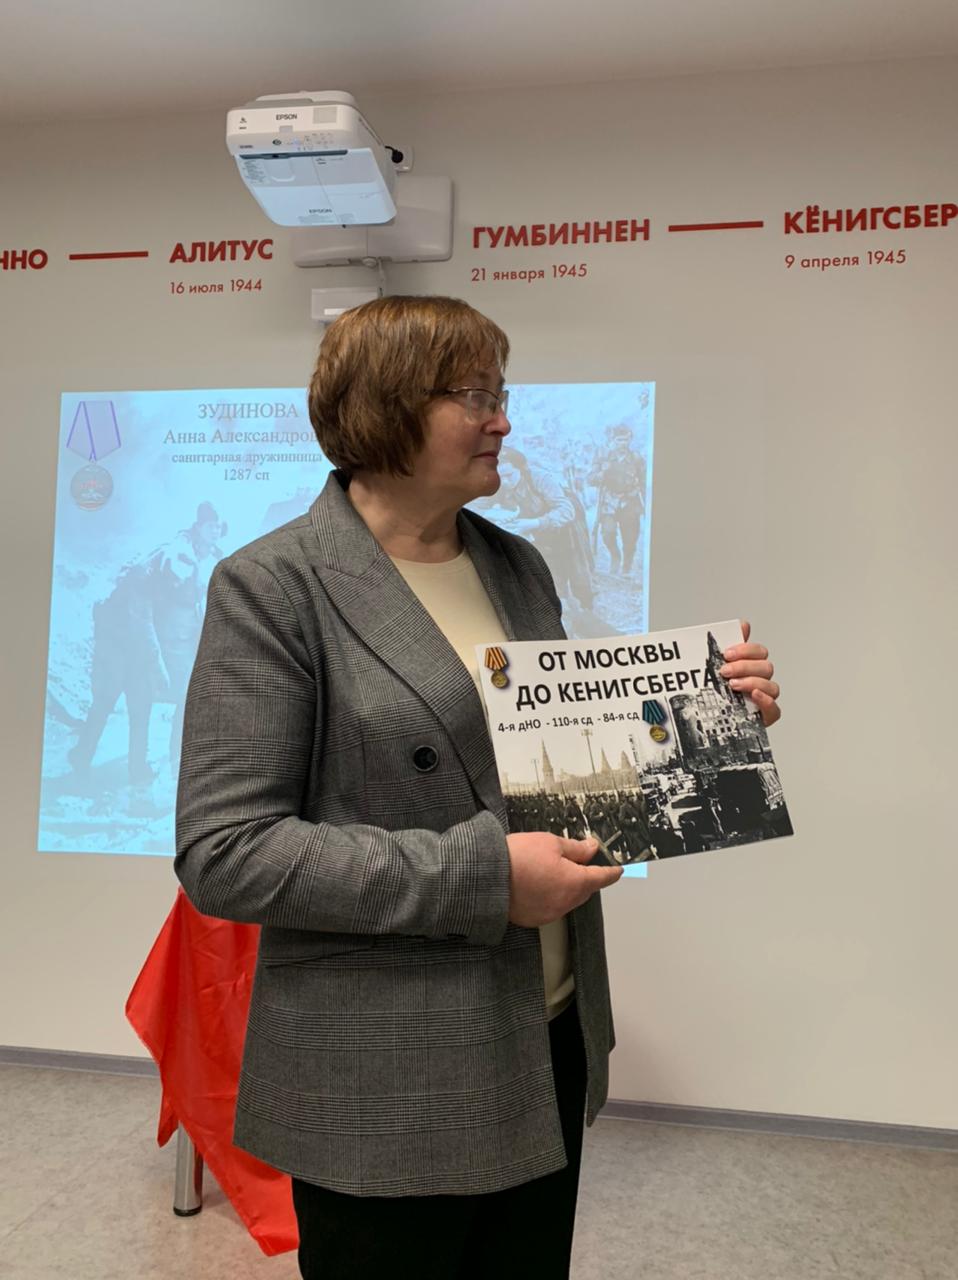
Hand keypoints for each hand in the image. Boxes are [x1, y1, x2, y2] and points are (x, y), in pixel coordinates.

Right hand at [506, 832, 621, 926]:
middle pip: (585, 890)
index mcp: (575, 883)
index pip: (602, 878)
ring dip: (566, 887)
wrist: (486, 877)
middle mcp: (566, 903)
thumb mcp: (551, 843)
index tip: (618, 869)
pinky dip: (550, 896)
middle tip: (577, 861)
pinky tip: (537, 884)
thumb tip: (592, 849)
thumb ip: (576, 848)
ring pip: (567, 899)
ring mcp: (550, 913)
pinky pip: (550, 907)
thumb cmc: (517, 858)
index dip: (611, 871)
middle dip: (585, 877)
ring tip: (549, 869)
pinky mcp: (534, 918)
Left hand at [719, 620, 780, 726]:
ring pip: (771, 686)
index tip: (727, 653)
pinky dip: (766, 701)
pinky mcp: (765, 716)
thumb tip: (743, 624)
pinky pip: (774, 709)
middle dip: (744, 667)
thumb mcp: (716, 667)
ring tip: (732, 685)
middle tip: (725, 671)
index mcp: (751, 666)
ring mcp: (765, 698)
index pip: (759, 651)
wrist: (708, 719)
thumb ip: (728, 645)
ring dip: (752, 682)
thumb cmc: (716, 693)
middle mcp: (760, 680)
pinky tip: (753, 696)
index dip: (745, 650)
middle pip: (766, 667)